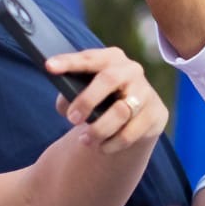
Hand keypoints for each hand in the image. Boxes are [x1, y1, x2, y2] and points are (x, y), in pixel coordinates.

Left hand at [47, 47, 167, 153]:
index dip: (69, 62)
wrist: (135, 117)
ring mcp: (146, 91)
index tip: (49, 67)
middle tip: (71, 119)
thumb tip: (67, 105)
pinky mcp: (155, 114)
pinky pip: (130, 133)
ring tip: (84, 140)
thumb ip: (71, 94)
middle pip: (109, 80)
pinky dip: (111, 144)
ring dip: (98, 130)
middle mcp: (131, 70)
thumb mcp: (85, 91)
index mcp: (111, 58)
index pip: (89, 58)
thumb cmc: (101, 99)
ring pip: (121, 112)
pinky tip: (102, 147)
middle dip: (87, 101)